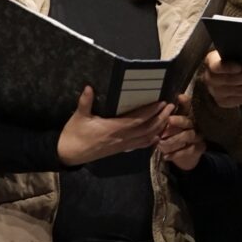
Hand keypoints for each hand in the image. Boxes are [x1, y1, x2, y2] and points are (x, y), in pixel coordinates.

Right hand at [56, 87, 172, 166]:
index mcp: (113, 128)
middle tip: (171, 107)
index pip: (138, 120)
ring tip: (168, 118)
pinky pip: (139, 146)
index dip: (151, 111)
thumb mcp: (78, 116)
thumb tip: (89, 87)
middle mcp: (121, 138)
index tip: (161, 102)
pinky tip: (157, 136)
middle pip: (147, 129)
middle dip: (161, 118)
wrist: (69, 154)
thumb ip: (85, 102)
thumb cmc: (74, 134)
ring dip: (159, 128)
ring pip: (146, 138)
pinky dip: (150, 141)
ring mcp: (122, 145)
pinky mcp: (119, 150)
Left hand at [155, 94, 205, 170]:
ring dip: (173, 139)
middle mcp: (195, 124)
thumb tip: (154, 113)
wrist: (185, 156)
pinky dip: (175, 154)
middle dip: (178, 121)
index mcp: (188, 116)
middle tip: (168, 121)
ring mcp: (198, 137)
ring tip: (160, 143)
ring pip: (187, 136)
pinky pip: (188, 150)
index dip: (186, 102)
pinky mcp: (199, 148)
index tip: (180, 97)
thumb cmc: (173, 137)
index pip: (189, 106)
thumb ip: (164, 121)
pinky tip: (166, 156)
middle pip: (188, 121)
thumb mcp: (167, 128)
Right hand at [202, 49, 241, 107]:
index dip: (228, 67)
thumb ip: (240, 51)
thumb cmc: (230, 57)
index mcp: (211, 62)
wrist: (219, 74)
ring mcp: (217, 93)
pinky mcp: (225, 102)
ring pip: (241, 92)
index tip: (240, 67)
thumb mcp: (231, 51)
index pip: (217, 65)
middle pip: (232, 81)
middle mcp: (210, 79)